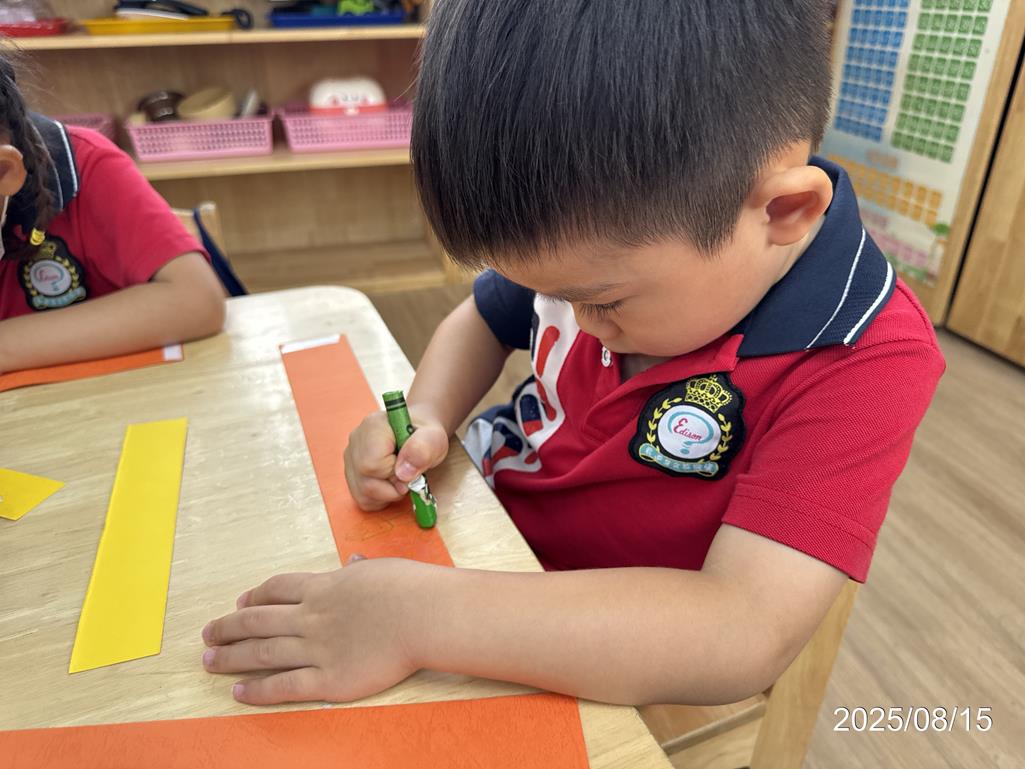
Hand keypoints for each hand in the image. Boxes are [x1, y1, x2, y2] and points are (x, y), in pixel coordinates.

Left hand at [201, 557, 428, 704]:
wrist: (424, 615)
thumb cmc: (409, 588)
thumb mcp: (380, 568)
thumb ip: (360, 570)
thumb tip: (353, 562)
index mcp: (324, 587)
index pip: (277, 589)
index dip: (254, 596)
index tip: (239, 602)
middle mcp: (312, 616)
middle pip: (258, 620)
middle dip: (229, 627)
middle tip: (208, 634)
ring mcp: (317, 649)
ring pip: (263, 652)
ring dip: (232, 657)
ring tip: (209, 662)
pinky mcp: (329, 679)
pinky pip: (285, 686)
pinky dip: (258, 689)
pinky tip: (239, 691)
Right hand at [343, 406, 448, 510]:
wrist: (419, 431)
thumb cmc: (426, 433)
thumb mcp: (434, 438)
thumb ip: (422, 450)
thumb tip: (403, 474)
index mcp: (373, 427)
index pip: (372, 465)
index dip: (394, 474)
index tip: (410, 466)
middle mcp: (356, 441)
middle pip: (365, 483)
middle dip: (393, 488)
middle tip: (408, 475)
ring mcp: (350, 456)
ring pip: (362, 494)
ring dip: (387, 495)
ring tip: (400, 477)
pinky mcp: (351, 471)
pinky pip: (361, 498)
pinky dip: (380, 498)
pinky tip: (391, 483)